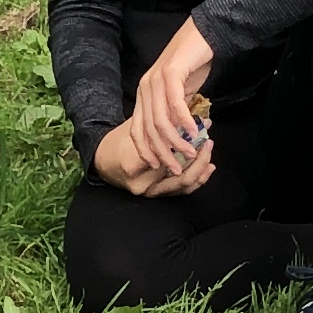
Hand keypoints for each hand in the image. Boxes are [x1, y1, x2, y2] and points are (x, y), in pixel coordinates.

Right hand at [94, 117, 211, 198]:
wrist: (103, 159)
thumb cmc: (119, 139)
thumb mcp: (139, 126)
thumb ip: (164, 124)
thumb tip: (194, 118)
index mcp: (134, 166)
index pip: (170, 158)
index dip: (189, 143)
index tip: (201, 130)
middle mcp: (142, 184)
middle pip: (181, 177)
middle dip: (199, 160)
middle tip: (208, 143)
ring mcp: (149, 192)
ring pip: (183, 186)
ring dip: (201, 170)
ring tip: (209, 154)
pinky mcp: (155, 194)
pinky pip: (180, 190)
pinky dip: (196, 179)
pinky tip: (207, 168)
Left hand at [128, 19, 218, 183]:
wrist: (202, 34)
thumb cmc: (193, 65)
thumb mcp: (181, 94)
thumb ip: (175, 114)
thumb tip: (178, 139)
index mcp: (144, 95)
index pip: (137, 130)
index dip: (145, 151)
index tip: (158, 168)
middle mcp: (145, 89)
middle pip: (148, 130)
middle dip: (162, 153)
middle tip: (176, 168)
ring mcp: (155, 80)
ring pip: (160, 120)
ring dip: (175, 141)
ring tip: (190, 153)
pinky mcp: (170, 72)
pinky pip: (174, 103)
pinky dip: (184, 121)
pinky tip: (194, 132)